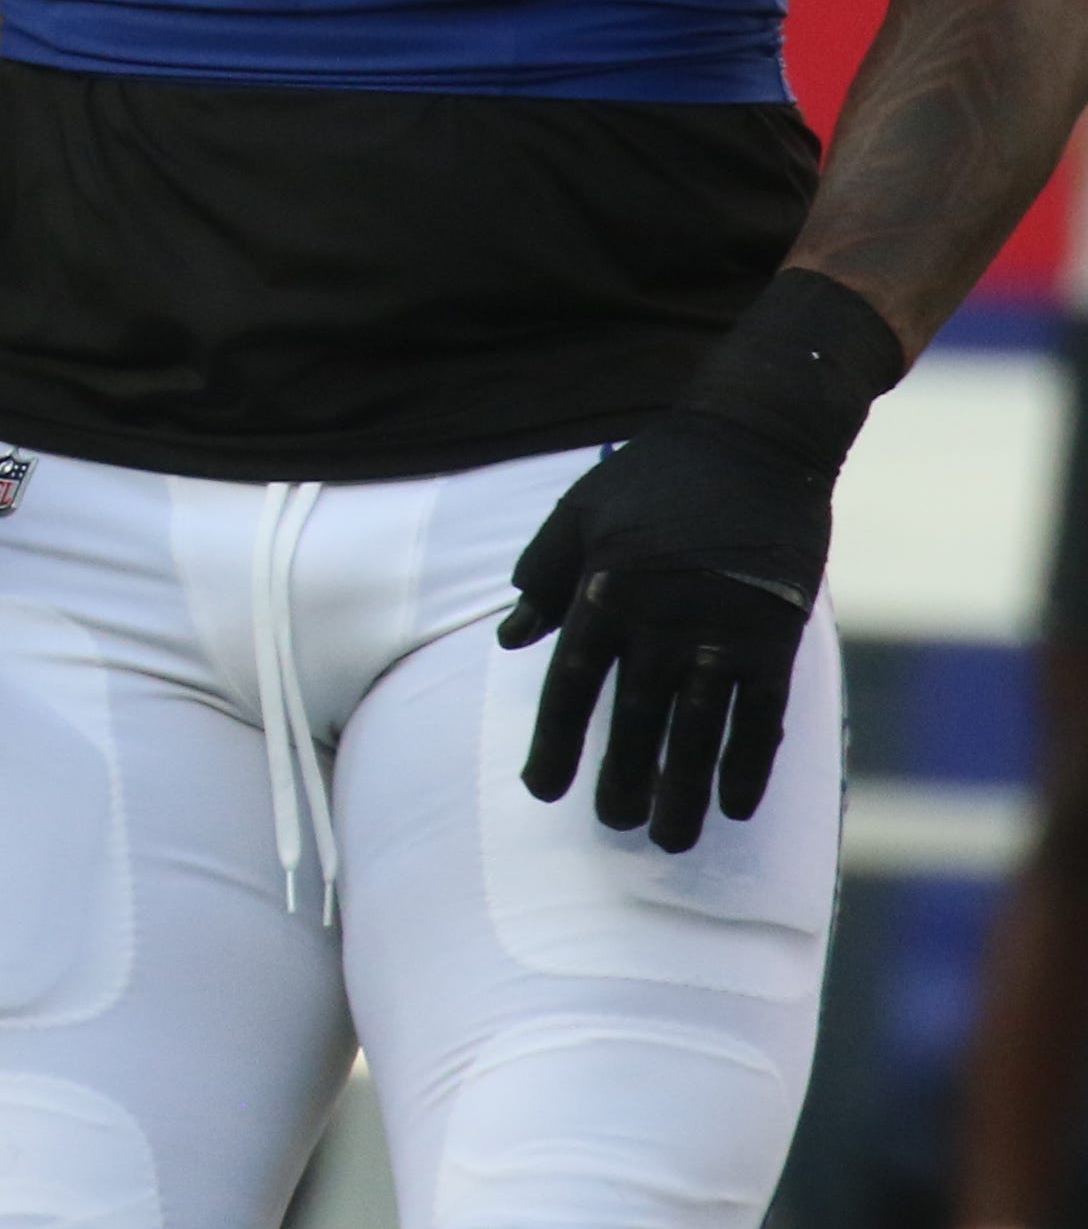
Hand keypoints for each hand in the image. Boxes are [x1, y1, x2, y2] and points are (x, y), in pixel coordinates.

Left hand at [500, 408, 830, 851]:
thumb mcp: (579, 511)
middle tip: (612, 827)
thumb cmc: (656, 475)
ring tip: (670, 841)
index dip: (555, 744)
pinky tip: (736, 805)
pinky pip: (760, 718)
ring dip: (683, 791)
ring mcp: (720, 633)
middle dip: (621, 781)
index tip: (542, 790)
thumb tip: (508, 641)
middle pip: (633, 722)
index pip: (570, 687)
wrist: (754, 442)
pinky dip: (748, 764)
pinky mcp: (775, 637)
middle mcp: (658, 622)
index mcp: (602, 592)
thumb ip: (543, 575)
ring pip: (696, 733)